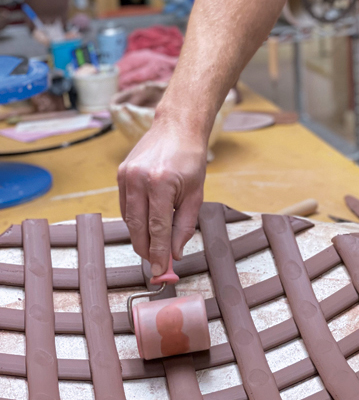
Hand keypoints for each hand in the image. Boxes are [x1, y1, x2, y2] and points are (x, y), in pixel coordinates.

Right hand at [118, 117, 205, 275]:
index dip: (159, 253)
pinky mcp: (120, 174)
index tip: (161, 271)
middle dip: (147, 250)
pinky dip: (135, 222)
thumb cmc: (191, 161)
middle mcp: (139, 179)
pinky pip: (126, 207)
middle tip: (157, 265)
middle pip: (138, 228)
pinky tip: (147, 228)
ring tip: (154, 249)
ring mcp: (126, 175)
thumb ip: (184, 226)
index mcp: (161, 183)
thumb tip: (175, 254)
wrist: (177, 128)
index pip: (158, 229)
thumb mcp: (196, 195)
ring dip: (141, 238)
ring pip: (129, 220)